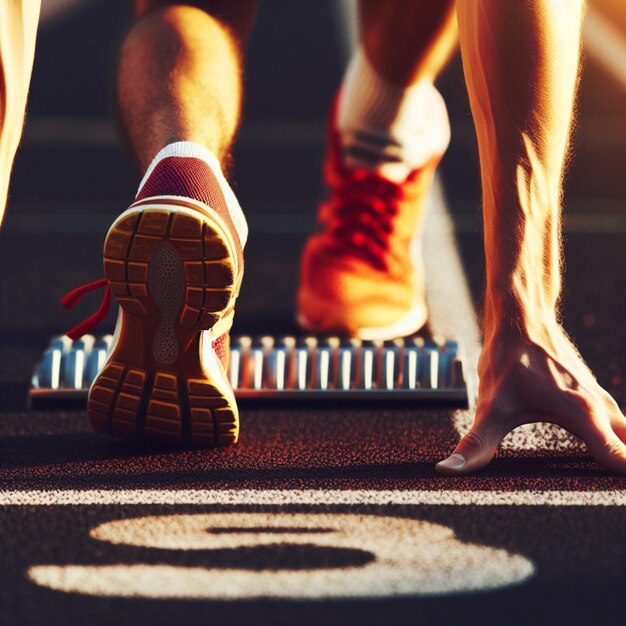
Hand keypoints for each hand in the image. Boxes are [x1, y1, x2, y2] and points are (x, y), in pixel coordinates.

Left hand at [436, 326, 625, 474]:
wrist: (520, 316)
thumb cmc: (508, 358)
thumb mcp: (490, 406)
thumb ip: (475, 444)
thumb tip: (448, 470)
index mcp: (582, 414)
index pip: (619, 458)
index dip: (621, 479)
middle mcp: (599, 407)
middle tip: (614, 495)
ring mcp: (599, 397)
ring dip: (625, 450)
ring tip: (613, 479)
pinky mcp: (591, 392)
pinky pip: (616, 421)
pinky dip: (619, 438)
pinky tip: (608, 448)